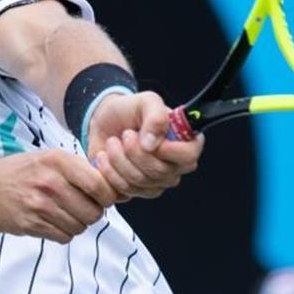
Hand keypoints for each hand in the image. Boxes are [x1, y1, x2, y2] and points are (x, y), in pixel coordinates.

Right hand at [0, 150, 117, 243]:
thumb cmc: (25, 172)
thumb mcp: (50, 158)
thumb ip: (81, 169)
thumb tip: (115, 189)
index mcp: (58, 160)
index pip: (98, 184)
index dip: (107, 196)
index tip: (103, 198)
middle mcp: (49, 182)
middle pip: (93, 211)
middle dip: (93, 213)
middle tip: (84, 207)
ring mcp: (40, 204)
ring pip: (80, 226)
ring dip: (78, 224)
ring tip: (66, 213)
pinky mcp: (32, 224)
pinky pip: (64, 237)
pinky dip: (64, 233)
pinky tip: (54, 221)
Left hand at [86, 91, 203, 201]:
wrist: (104, 124)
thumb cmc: (129, 111)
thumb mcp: (145, 101)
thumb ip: (156, 116)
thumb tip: (154, 144)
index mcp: (183, 143)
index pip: (189, 156)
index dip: (169, 151)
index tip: (147, 140)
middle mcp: (173, 166)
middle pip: (160, 172)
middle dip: (135, 152)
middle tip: (125, 134)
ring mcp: (156, 182)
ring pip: (140, 181)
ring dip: (119, 159)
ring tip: (113, 142)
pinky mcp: (136, 191)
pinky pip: (125, 190)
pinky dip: (109, 172)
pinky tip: (105, 157)